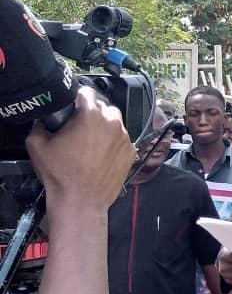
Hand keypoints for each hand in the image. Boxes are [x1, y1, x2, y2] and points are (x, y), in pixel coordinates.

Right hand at [26, 86, 134, 210]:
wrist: (81, 201)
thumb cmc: (61, 174)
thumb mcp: (37, 145)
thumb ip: (40, 125)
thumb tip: (45, 120)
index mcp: (90, 115)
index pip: (87, 92)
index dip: (77, 97)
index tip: (73, 105)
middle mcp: (112, 122)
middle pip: (103, 106)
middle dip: (92, 112)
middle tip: (79, 126)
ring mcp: (124, 137)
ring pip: (115, 121)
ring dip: (104, 126)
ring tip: (90, 140)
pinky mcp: (131, 151)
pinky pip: (122, 138)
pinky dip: (113, 141)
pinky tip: (101, 152)